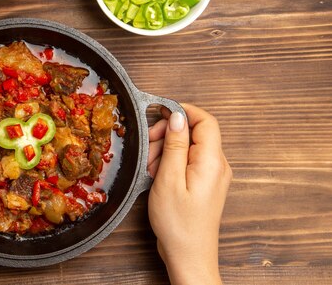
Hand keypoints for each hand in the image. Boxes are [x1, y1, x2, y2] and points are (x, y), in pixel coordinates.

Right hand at [147, 104, 231, 284]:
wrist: (189, 255)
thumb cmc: (179, 223)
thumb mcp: (169, 179)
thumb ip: (175, 144)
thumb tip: (178, 116)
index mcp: (211, 161)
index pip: (205, 120)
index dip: (183, 111)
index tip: (160, 113)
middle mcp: (218, 165)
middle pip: (195, 132)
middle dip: (169, 133)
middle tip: (149, 146)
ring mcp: (213, 174)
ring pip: (189, 146)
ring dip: (167, 149)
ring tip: (152, 167)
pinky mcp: (205, 182)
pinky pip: (189, 160)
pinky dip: (171, 161)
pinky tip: (158, 174)